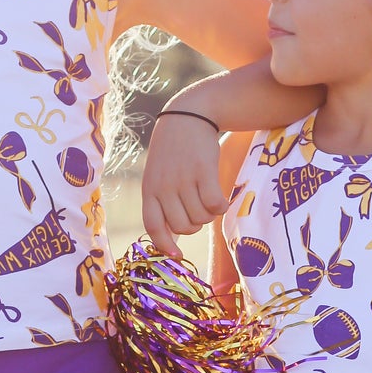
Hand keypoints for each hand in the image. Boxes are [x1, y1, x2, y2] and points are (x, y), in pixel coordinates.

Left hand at [141, 109, 224, 257]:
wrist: (188, 116)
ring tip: (208, 198)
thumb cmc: (173, 152)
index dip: (164, 244)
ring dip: (209, 214)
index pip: (153, 226)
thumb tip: (172, 240)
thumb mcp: (158, 176)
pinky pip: (216, 206)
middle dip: (195, 225)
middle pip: (184, 226)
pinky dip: (222, 207)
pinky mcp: (204, 172)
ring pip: (201, 218)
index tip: (176, 255)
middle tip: (199, 210)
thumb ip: (162, 204)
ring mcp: (184, 179)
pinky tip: (221, 198)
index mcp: (149, 189)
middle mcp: (164, 186)